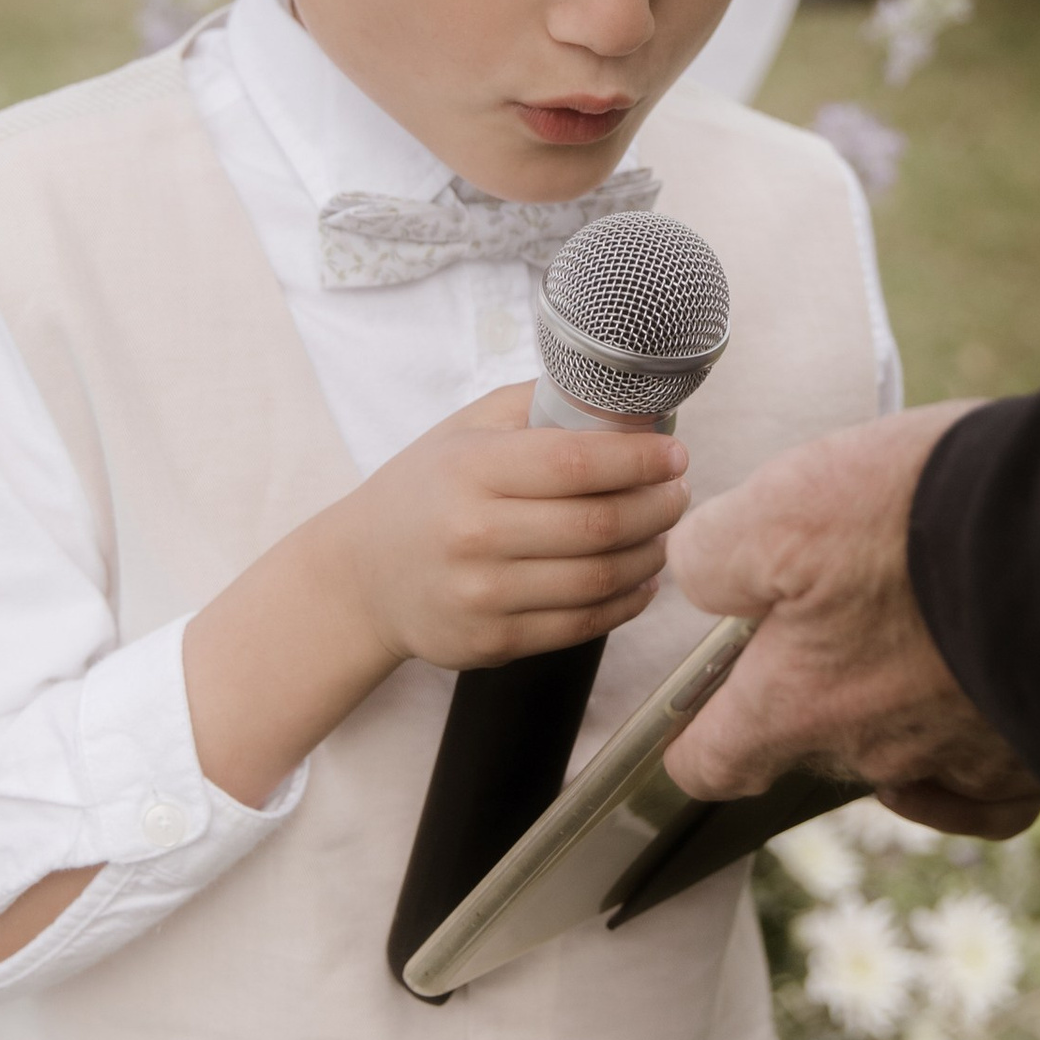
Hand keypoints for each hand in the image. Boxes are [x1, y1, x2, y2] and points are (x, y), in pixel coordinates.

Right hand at [189, 386, 686, 809]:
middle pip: (599, 524)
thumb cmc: (425, 492)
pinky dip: (627, 601)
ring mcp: (483, 595)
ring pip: (600, 579)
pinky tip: (640, 578)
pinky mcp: (493, 643)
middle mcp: (475, 535)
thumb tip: (627, 397)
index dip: (640, 459)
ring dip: (649, 555)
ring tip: (663, 533)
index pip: (578, 462)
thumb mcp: (466, 430)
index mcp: (471, 470)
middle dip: (658, 507)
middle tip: (678, 492)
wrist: (360, 577)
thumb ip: (541, 406)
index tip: (673, 454)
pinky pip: (582, 624)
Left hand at [667, 406, 1039, 838]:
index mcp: (797, 703)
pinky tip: (954, 735)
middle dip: (804, 691)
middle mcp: (873, 751)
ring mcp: (959, 762)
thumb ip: (716, 553)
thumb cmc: (921, 521)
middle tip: (823, 613)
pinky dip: (962, 772)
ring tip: (903, 636)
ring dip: (891, 705)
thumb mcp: (779, 506)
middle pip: (810, 746)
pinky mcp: (1034, 754)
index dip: (692, 739)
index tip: (691, 716)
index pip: (712, 762)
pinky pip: (985, 794)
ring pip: (899, 755)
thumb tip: (701, 579)